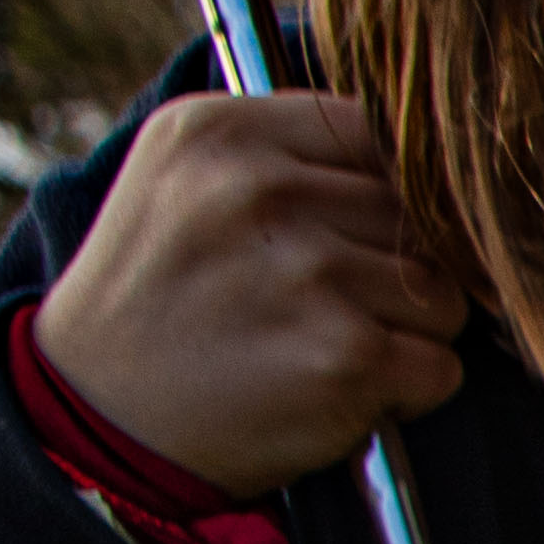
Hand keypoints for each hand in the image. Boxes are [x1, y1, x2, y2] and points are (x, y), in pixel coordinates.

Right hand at [26, 91, 469, 499]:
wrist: (100, 411)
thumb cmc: (167, 297)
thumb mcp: (191, 181)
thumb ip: (296, 157)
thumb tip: (434, 164)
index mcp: (224, 132)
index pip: (381, 136)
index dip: (387, 198)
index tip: (344, 239)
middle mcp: (263, 190)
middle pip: (420, 220)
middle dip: (394, 272)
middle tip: (315, 308)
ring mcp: (308, 272)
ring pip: (443, 294)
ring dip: (405, 334)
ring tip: (318, 344)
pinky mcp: (346, 354)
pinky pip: (441, 365)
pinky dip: (407, 392)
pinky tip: (334, 388)